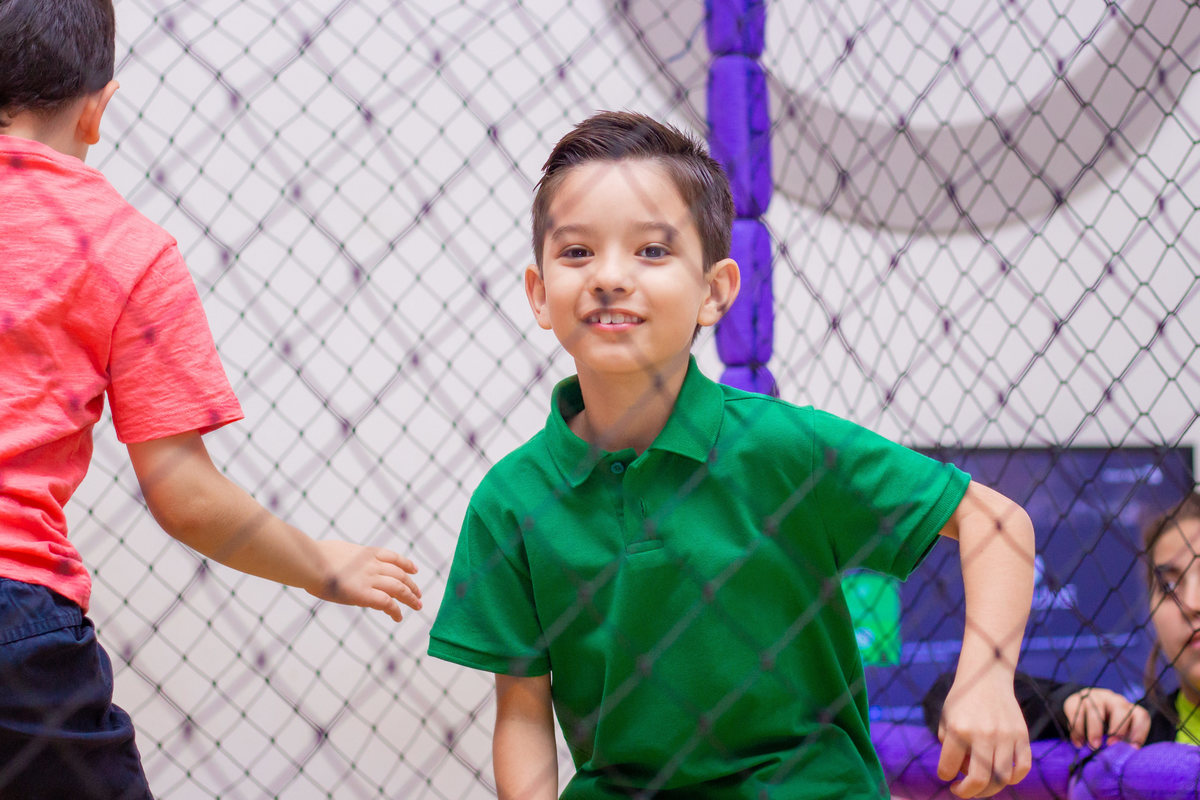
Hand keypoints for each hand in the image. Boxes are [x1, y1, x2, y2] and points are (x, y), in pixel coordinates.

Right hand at [306, 540, 421, 621]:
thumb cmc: (314, 557)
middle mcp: (373, 565)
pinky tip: (398, 617)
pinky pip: (387, 603)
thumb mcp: (338, 550)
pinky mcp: (364, 594)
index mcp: (366, 553)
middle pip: (400, 574)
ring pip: (399, 588)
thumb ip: (349, 558)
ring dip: (410, 598)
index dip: (406, 564)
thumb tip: (346, 561)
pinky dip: (396, 611)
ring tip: (417, 605)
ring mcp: (370, 579)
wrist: (310, 563)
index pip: (393, 557)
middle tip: (418, 594)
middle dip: (411, 585)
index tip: (414, 569)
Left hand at [937, 674, 1031, 797]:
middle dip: (968, 793)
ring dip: (989, 789)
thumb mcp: (946, 719)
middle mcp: (984, 734)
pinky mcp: (1022, 736)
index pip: (949, 768)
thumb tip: (957, 774)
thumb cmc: (962, 701)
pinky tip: (1002, 775)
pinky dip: (1013, 778)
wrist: (986, 677)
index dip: (945, 776)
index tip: (947, 776)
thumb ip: (949, 747)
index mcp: (959, 729)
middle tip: (961, 791)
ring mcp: (1006, 736)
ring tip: (980, 785)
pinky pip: (1023, 768)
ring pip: (1002, 778)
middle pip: (980, 780)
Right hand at [1063, 687, 1150, 748]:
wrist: (1079, 710)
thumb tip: (1123, 758)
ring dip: (1094, 731)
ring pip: (1096, 710)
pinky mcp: (1075, 700)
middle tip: (1110, 745)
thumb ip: (1122, 742)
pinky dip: (1077, 731)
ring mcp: (1093, 697)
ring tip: (1092, 746)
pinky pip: (1076, 714)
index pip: (1140, 715)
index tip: (1133, 748)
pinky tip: (1079, 743)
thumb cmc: (1103, 726)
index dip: (1139, 732)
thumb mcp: (1116, 733)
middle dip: (1118, 729)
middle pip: (1121, 709)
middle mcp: (1113, 700)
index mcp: (1128, 709)